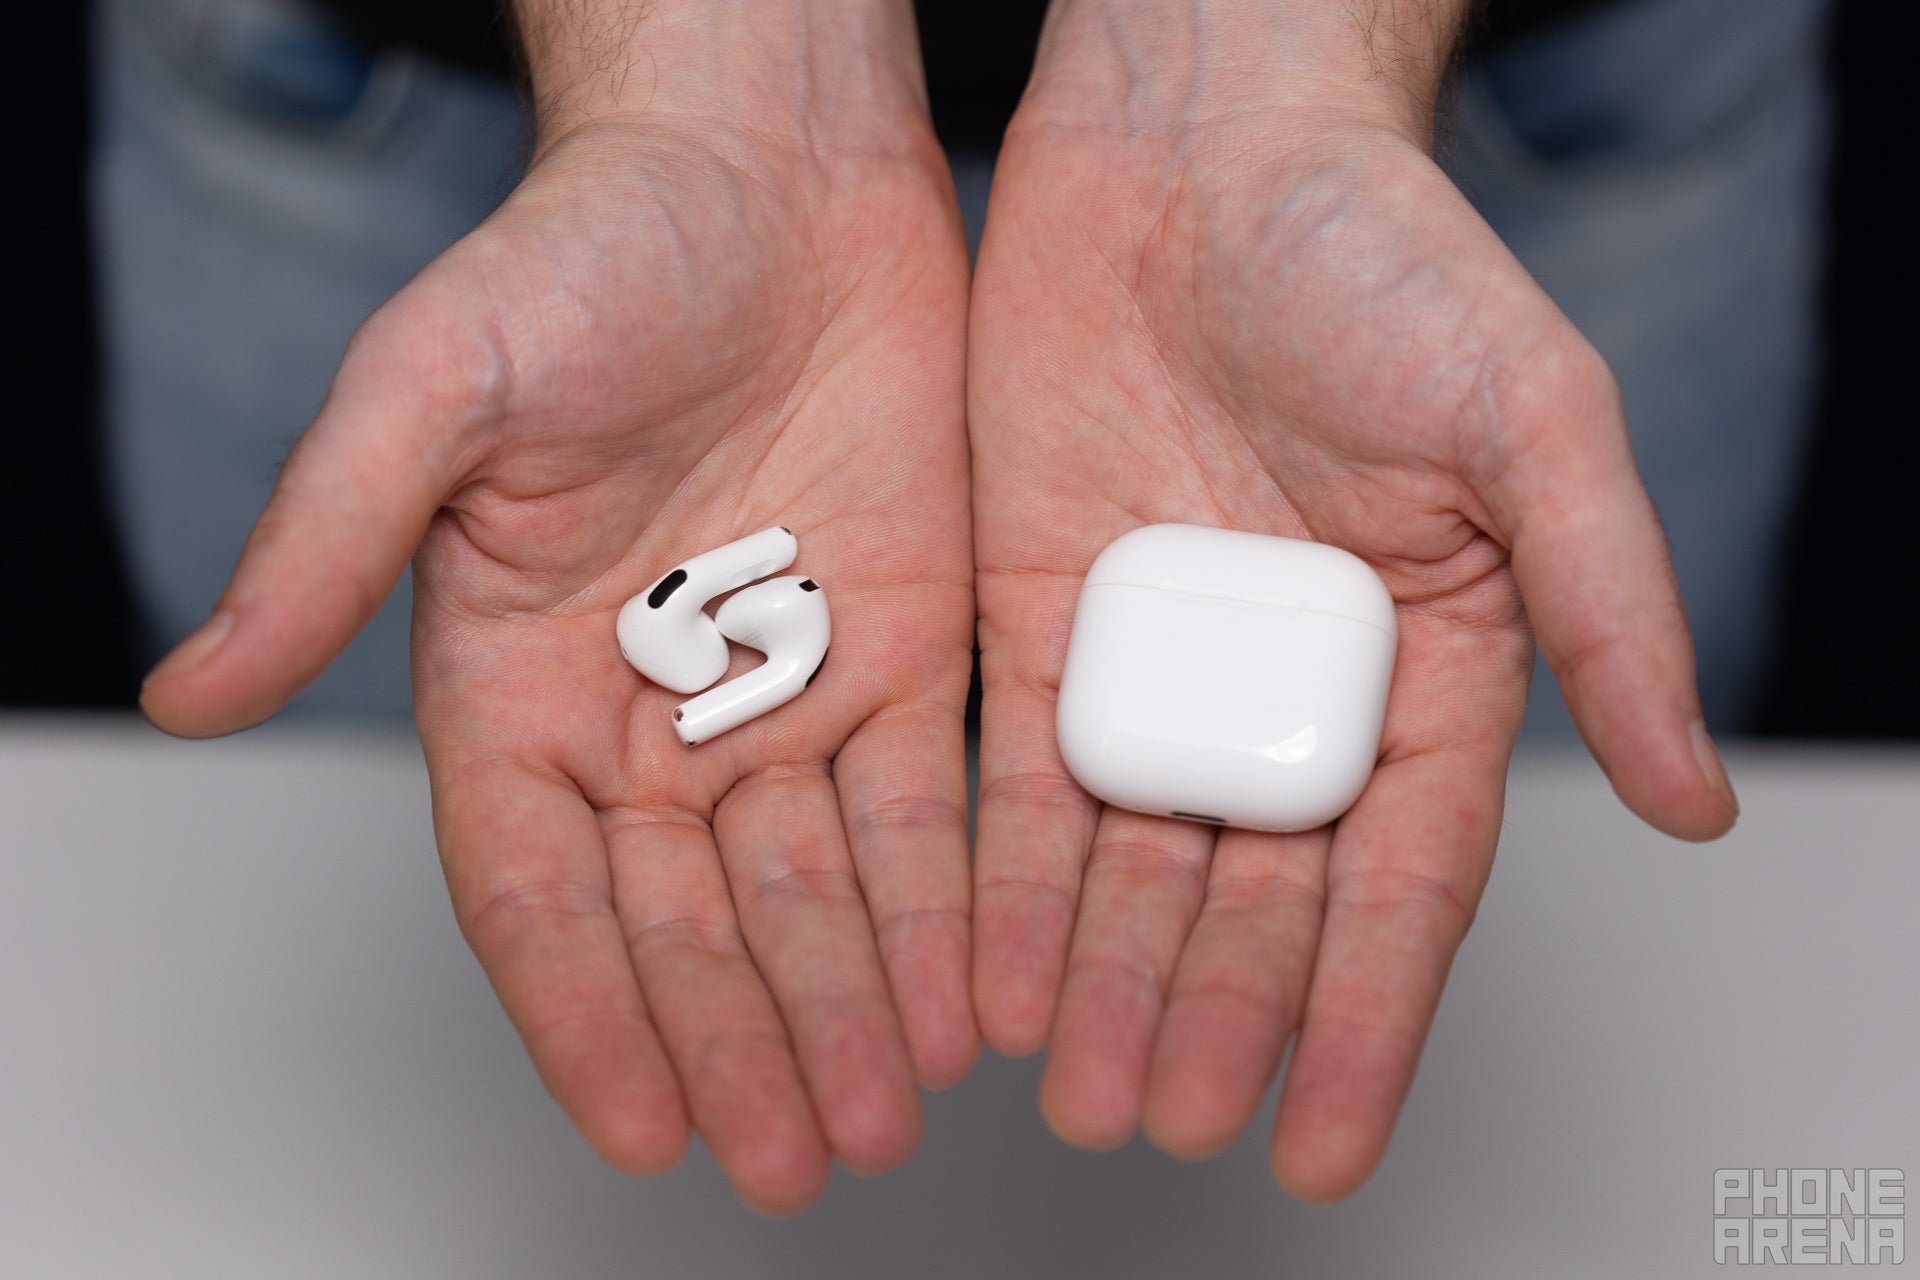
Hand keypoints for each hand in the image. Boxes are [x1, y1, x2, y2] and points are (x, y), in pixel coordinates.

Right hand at [141, 1, 975, 1212]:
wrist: (768, 163)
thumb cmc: (589, 247)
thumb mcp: (432, 386)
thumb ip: (326, 544)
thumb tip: (191, 692)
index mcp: (518, 679)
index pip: (541, 889)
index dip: (585, 1013)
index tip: (643, 1130)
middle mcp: (650, 709)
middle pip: (690, 916)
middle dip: (740, 1040)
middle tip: (792, 1158)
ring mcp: (784, 685)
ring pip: (813, 883)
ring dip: (848, 1004)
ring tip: (879, 1118)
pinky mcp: (905, 646)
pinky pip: (922, 798)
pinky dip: (943, 902)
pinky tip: (963, 997)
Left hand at [969, 0, 1737, 1200]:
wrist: (1199, 139)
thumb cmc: (1382, 254)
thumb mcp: (1530, 421)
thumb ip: (1607, 605)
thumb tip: (1691, 797)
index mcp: (1420, 667)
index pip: (1398, 883)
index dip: (1366, 1018)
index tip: (1322, 1141)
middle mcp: (1282, 685)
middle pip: (1250, 893)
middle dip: (1210, 1015)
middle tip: (1161, 1119)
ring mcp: (1154, 658)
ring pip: (1128, 858)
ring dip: (1100, 979)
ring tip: (1071, 1089)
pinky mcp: (1038, 613)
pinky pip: (1018, 769)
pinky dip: (1004, 873)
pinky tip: (984, 968)